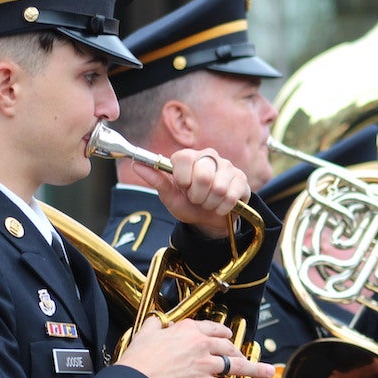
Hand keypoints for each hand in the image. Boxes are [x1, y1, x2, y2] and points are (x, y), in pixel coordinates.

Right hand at [117, 317, 273, 377]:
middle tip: (243, 357)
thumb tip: (156, 319)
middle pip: (227, 347)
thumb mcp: (145, 333)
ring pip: (236, 365)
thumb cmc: (137, 360)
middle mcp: (200, 344)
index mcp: (187, 329)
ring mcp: (205, 364)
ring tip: (268, 372)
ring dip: (254, 369)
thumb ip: (155, 324)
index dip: (223, 334)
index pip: (213, 328)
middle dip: (237, 352)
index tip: (227, 337)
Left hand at [132, 150, 249, 238]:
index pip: (183, 158)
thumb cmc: (188, 205)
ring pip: (219, 188)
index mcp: (189, 157)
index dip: (183, 178)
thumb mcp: (169, 196)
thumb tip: (136, 164)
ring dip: (210, 203)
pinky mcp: (241, 179)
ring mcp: (228, 167)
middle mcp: (209, 156)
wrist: (209, 221)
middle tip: (197, 198)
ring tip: (208, 203)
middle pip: (203, 175)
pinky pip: (232, 196)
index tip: (183, 187)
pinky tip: (221, 206)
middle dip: (197, 195)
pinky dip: (223, 208)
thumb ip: (156, 180)